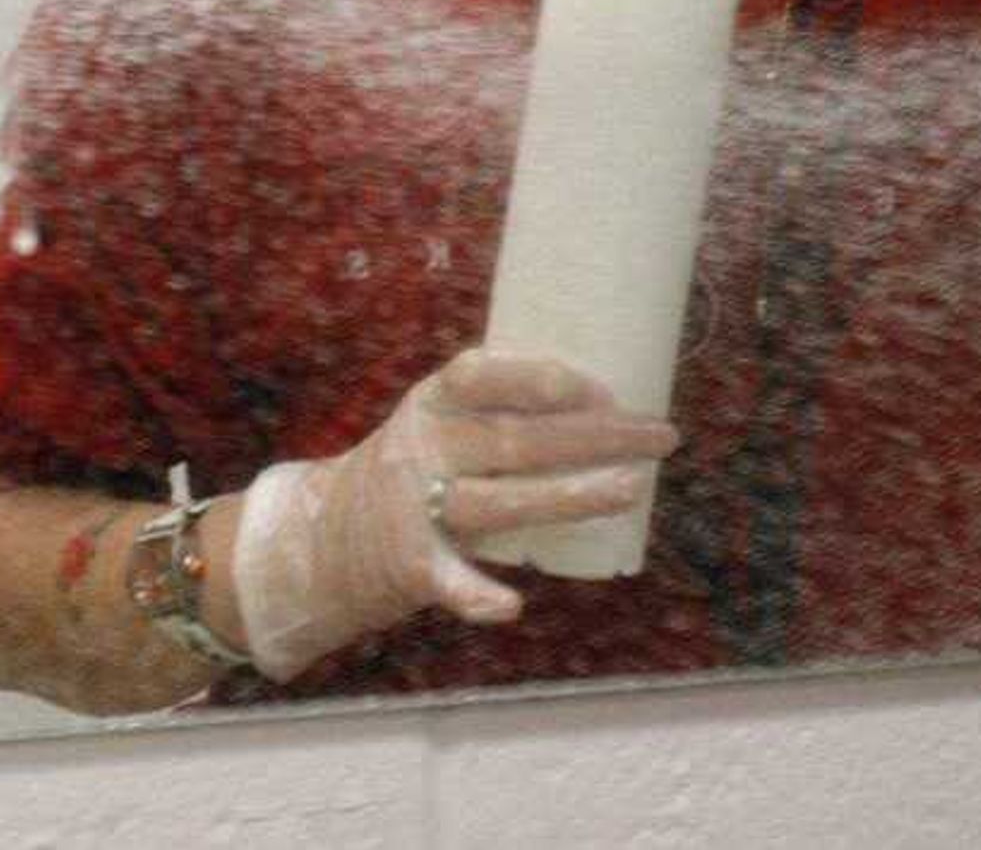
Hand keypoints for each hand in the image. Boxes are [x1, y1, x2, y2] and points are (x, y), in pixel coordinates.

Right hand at [227, 348, 675, 680]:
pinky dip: (477, 596)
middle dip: (596, 437)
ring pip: (500, 503)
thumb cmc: (411, 469)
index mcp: (431, 403)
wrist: (321, 540)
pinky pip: (448, 580)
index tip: (604, 388)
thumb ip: (497, 408)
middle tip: (660, 436)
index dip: (543, 379)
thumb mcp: (438, 421)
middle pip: (516, 441)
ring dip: (569, 499)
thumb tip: (604, 394)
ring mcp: (415, 509)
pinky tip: (511, 604)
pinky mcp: (410, 566)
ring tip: (630, 490)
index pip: (483, 375)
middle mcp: (423, 449)